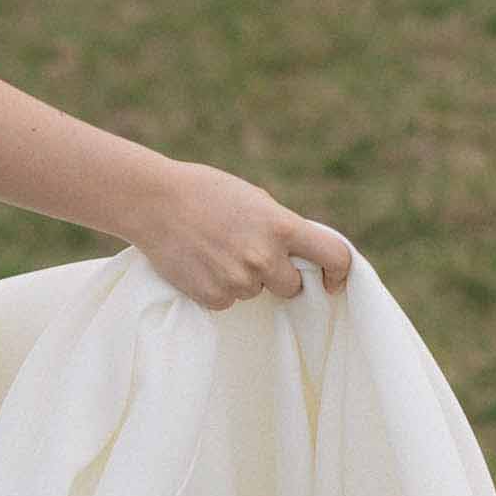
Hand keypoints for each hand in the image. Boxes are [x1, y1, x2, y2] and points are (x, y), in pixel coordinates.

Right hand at [126, 158, 351, 311]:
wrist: (156, 203)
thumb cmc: (207, 194)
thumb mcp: (256, 201)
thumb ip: (282, 229)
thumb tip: (303, 257)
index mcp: (282, 227)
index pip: (333, 256)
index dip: (339, 273)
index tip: (332, 282)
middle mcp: (264, 257)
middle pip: (291, 287)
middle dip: (279, 277)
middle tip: (251, 256)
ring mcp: (238, 280)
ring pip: (254, 293)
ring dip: (243, 279)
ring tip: (216, 251)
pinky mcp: (213, 297)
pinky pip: (228, 301)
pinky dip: (218, 288)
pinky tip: (201, 264)